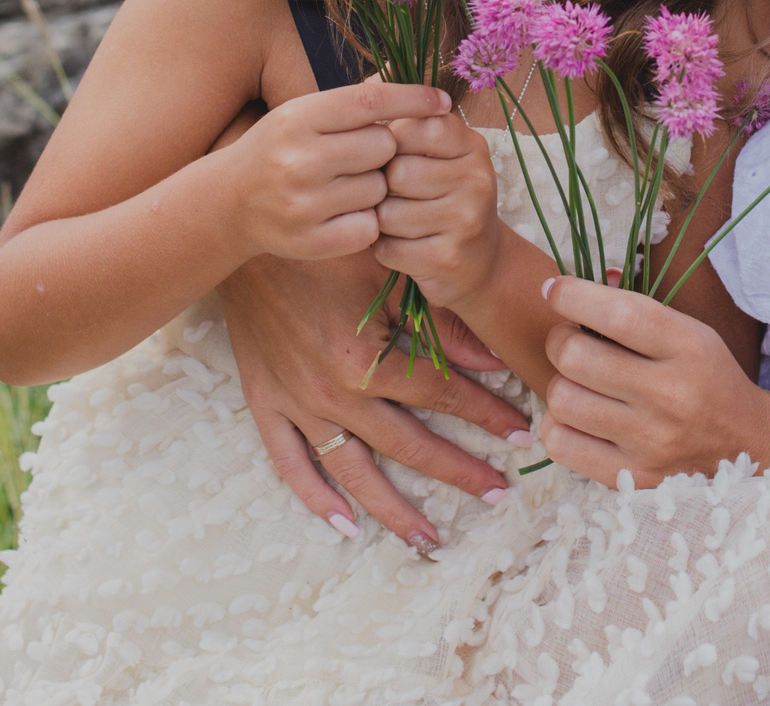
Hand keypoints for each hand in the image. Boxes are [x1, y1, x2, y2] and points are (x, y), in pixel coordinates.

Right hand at [221, 247, 532, 549]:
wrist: (248, 231)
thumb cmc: (326, 244)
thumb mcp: (390, 271)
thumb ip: (441, 321)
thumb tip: (494, 360)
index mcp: (367, 359)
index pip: (442, 396)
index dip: (486, 415)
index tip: (521, 432)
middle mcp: (333, 393)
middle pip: (409, 445)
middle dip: (459, 470)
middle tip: (498, 492)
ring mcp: (297, 404)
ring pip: (355, 471)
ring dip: (395, 509)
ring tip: (431, 538)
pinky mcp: (266, 402)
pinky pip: (290, 463)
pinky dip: (315, 497)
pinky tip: (345, 525)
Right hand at [224, 80, 446, 262]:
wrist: (229, 202)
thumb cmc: (278, 149)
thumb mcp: (302, 114)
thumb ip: (354, 100)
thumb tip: (408, 71)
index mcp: (298, 118)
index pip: (372, 101)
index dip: (414, 99)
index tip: (443, 101)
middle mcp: (299, 159)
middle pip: (384, 147)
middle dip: (382, 151)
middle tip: (358, 156)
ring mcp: (305, 204)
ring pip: (381, 189)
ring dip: (375, 187)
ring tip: (344, 186)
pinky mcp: (313, 241)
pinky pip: (371, 226)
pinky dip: (366, 221)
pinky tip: (342, 213)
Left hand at [373, 111, 504, 308]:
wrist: (478, 263)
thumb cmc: (441, 196)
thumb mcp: (435, 151)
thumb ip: (404, 114)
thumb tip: (371, 73)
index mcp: (470, 144)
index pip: (416, 127)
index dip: (391, 145)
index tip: (396, 157)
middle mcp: (476, 178)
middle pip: (396, 173)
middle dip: (383, 188)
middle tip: (395, 196)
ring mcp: (466, 219)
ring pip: (388, 214)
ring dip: (380, 221)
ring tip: (398, 222)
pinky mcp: (449, 258)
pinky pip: (389, 248)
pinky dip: (384, 249)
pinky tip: (402, 246)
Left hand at [537, 275, 769, 487]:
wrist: (746, 444)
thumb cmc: (706, 378)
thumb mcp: (688, 332)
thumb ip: (631, 309)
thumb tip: (564, 288)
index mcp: (687, 348)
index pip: (617, 314)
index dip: (572, 296)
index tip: (555, 290)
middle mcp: (669, 395)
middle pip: (575, 356)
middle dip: (560, 340)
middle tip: (570, 342)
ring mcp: (650, 441)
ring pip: (562, 399)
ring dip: (560, 384)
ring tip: (579, 383)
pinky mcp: (632, 477)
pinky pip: (561, 444)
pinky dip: (558, 424)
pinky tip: (578, 417)